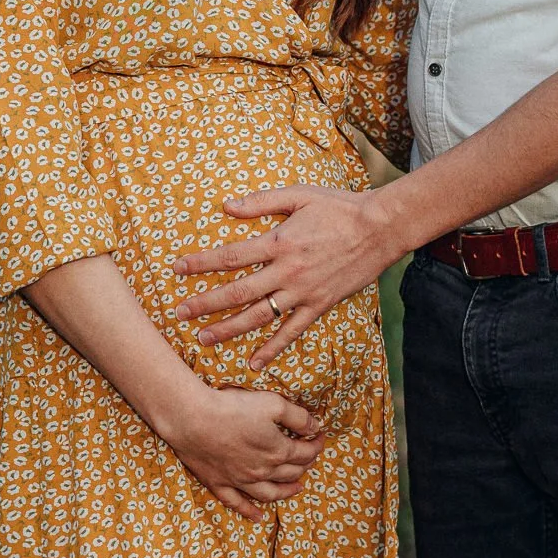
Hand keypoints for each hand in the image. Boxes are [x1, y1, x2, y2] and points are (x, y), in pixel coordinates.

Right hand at [162, 382, 326, 520]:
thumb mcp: (273, 404)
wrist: (193, 419)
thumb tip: (315, 427)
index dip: (316, 444)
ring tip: (297, 489)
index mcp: (278, 452)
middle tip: (309, 457)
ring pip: (270, 493)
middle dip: (305, 464)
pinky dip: (249, 512)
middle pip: (290, 473)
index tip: (320, 436)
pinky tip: (258, 518)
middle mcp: (262, 471)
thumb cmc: (233, 407)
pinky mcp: (219, 483)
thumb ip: (298, 417)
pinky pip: (237, 503)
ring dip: (286, 492)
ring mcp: (240, 481)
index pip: (305, 452)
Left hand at [174, 185, 398, 369]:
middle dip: (205, 303)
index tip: (177, 269)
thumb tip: (226, 205)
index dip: (201, 263)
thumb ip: (261, 201)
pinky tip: (254, 362)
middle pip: (237, 292)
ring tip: (203, 338)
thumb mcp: (299, 195)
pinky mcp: (320, 305)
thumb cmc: (339, 207)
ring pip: (259, 316)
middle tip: (179, 313)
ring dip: (229, 329)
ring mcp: (303, 292)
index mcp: (279, 241)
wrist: (380, 228)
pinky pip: (292, 331)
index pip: (231, 255)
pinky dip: (272, 349)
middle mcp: (287, 271)